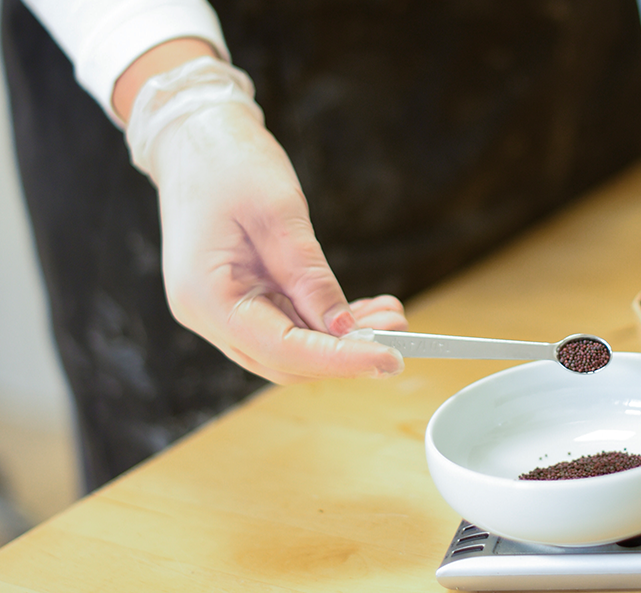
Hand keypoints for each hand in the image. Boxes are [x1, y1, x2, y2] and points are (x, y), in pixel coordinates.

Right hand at [125, 57, 405, 382]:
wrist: (195, 139)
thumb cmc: (227, 163)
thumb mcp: (279, 214)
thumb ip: (311, 277)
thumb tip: (345, 329)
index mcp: (206, 297)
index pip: (283, 349)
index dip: (340, 359)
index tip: (390, 357)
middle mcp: (209, 315)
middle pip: (286, 360)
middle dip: (346, 353)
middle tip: (399, 334)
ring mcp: (221, 312)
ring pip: (290, 349)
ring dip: (341, 342)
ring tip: (390, 319)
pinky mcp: (239, 301)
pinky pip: (287, 326)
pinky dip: (326, 324)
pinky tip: (364, 312)